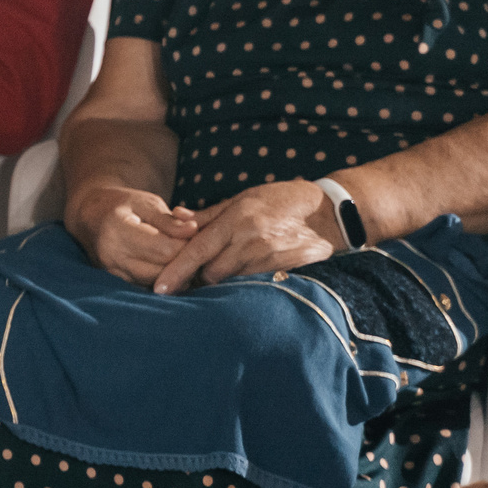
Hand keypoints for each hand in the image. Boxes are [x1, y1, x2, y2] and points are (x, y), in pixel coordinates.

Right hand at [65, 185, 198, 285]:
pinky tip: (168, 265)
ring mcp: (112, 273)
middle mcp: (112, 257)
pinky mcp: (116, 283)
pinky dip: (162, 278)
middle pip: (161, 272)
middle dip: (183, 262)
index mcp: (117, 231)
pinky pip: (147, 287)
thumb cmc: (123, 205)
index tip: (195, 235)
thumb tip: (194, 230)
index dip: (186, 245)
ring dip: (174, 273)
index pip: (163, 250)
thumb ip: (169, 220)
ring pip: (156, 284)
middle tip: (194, 247)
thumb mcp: (146, 203)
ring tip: (181, 254)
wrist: (91, 217)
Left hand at [150, 180, 341, 295]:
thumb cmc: (279, 201)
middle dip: (200, 277)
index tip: (159, 288)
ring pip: (232, 280)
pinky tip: (246, 276)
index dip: (177, 270)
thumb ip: (208, 215)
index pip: (198, 250)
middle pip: (212, 272)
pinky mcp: (284, 269)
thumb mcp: (242, 199)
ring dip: (222, 280)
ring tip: (224, 273)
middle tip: (195, 277)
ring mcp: (269, 256)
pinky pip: (253, 283)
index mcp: (236, 219)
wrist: (328, 212)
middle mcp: (251, 239)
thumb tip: (175, 217)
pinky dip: (243, 282)